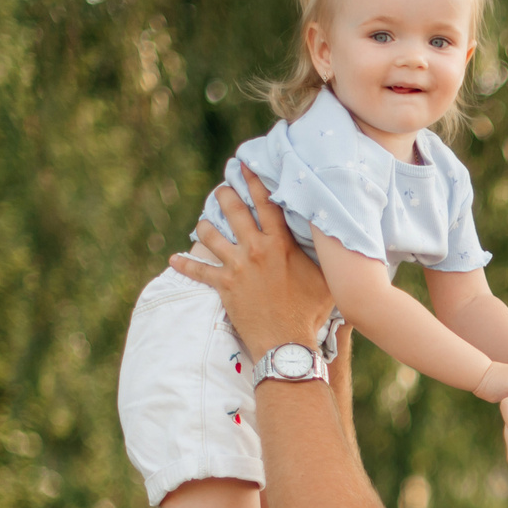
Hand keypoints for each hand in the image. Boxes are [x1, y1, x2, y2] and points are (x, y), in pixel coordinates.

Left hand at [167, 169, 333, 360]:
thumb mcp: (325, 279)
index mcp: (279, 243)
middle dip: (224, 194)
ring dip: (205, 225)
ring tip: (203, 222)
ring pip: (211, 235)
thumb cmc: (310, 312)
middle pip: (233, 210)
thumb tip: (333, 239)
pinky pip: (198, 271)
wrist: (287, 342)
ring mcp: (236, 267)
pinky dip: (185, 264)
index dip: (253, 180)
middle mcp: (255, 249)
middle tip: (221, 189)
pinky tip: (173, 259)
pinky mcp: (223, 286)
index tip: (243, 165)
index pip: (265, 203)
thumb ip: (324, 256)